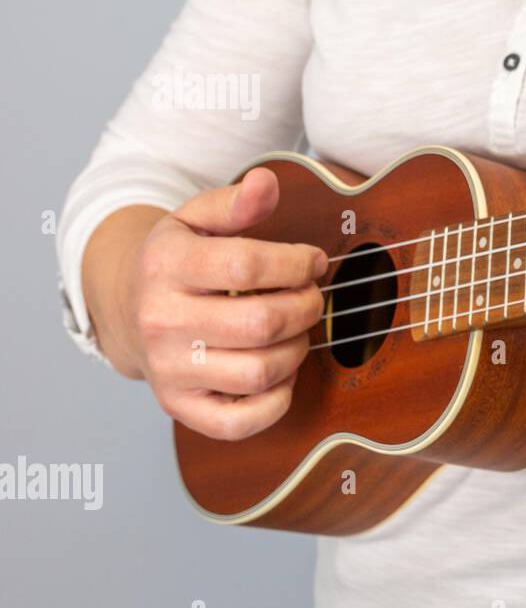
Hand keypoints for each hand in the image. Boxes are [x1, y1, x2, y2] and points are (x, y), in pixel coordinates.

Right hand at [124, 168, 326, 440]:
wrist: (128, 308)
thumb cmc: (178, 261)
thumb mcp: (196, 218)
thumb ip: (235, 202)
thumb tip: (266, 184)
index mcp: (166, 266)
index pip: (247, 266)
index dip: (296, 264)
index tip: (314, 262)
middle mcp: (161, 321)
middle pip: (260, 323)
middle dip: (306, 308)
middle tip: (312, 298)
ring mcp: (168, 369)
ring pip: (258, 372)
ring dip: (297, 350)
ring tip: (297, 330)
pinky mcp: (179, 407)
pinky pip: (239, 422)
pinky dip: (275, 402)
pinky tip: (281, 373)